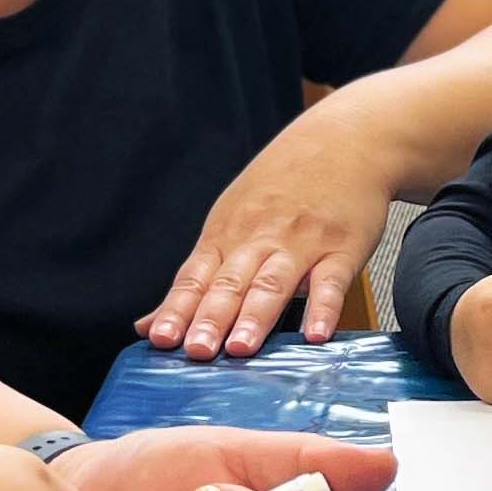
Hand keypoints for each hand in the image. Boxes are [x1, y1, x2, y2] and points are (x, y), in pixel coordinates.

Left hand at [142, 108, 398, 360]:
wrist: (342, 139)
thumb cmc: (282, 184)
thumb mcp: (231, 220)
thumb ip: (195, 279)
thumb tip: (148, 326)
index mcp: (227, 235)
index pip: (195, 278)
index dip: (178, 309)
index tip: (160, 339)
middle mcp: (260, 239)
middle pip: (230, 283)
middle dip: (211, 318)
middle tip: (197, 351)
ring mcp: (302, 242)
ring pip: (274, 282)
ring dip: (256, 316)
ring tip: (241, 348)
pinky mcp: (343, 247)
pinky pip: (331, 281)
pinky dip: (323, 308)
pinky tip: (315, 334)